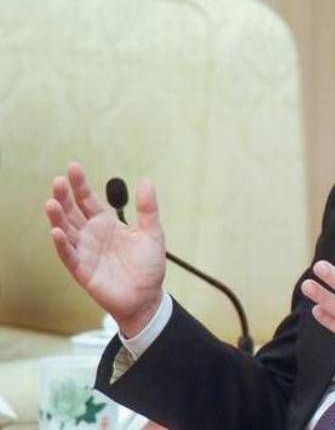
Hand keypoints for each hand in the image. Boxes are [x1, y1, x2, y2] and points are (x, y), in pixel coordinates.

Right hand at [44, 163, 165, 337]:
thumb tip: (146, 181)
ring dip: (57, 217)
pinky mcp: (83, 271)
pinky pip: (69, 255)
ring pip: (66, 231)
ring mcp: (85, 252)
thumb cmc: (148, 266)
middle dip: (64, 196)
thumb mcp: (152, 233)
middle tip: (58, 181)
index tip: (72, 167)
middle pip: (73, 212)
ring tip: (51, 202)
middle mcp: (92, 235)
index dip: (80, 185)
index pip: (88, 200)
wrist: (148, 297)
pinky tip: (56, 231)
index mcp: (107, 223)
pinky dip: (61, 244)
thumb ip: (148, 209)